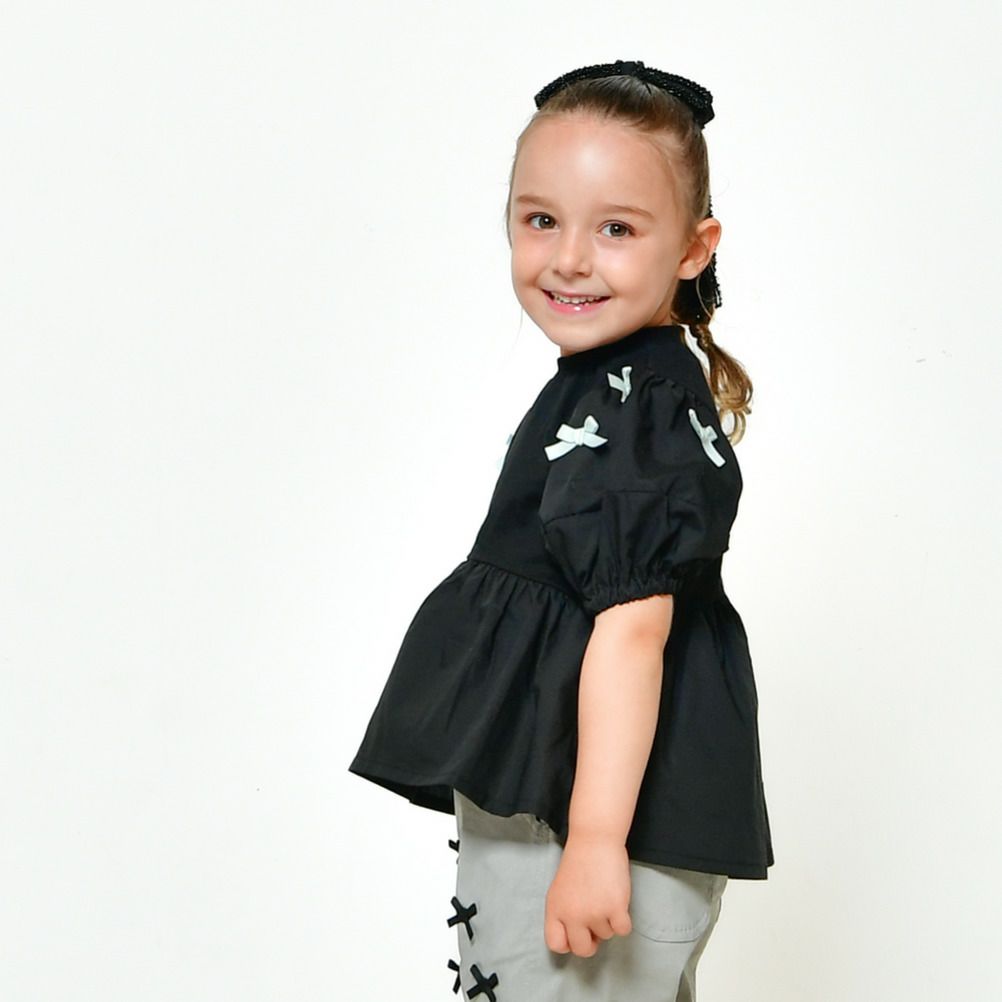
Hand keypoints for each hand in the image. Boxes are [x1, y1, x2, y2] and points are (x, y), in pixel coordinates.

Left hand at [544, 833, 632, 956]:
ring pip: (606, 936)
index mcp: (555, 910)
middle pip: (582, 950)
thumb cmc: (579, 862)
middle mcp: (572, 915)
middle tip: (595, 921)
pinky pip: (623, 930)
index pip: (556, 944)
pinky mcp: (615, 908)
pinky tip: (617, 900)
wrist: (594, 840)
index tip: (577, 933)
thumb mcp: (560, 890)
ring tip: (604, 896)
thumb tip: (576, 936)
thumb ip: (563, 914)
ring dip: (608, 920)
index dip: (569, 942)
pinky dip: (623, 919)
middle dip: (591, 940)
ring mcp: (594, 913)